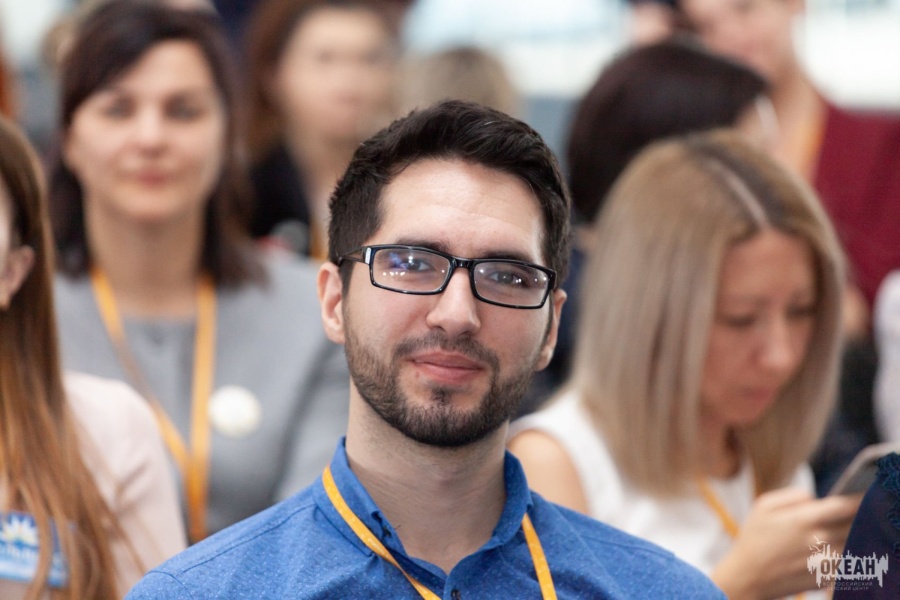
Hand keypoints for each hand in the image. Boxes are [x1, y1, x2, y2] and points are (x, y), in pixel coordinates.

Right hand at [711, 487, 860, 598]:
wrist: (749, 576)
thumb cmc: (754, 539)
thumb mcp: (763, 505)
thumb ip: (792, 495)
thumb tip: (814, 497)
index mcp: (803, 519)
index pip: (844, 506)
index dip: (856, 500)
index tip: (859, 497)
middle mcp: (818, 540)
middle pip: (852, 525)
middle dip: (855, 517)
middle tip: (850, 514)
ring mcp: (824, 561)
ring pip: (852, 544)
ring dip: (850, 536)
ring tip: (839, 532)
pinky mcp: (826, 577)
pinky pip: (845, 562)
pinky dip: (844, 554)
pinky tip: (830, 550)